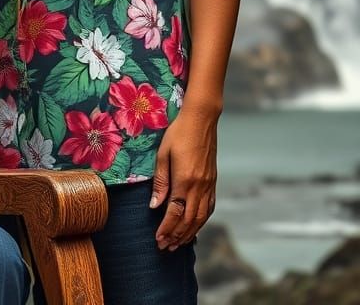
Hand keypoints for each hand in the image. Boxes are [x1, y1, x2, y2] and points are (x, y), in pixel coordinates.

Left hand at [150, 106, 218, 249]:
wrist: (201, 120)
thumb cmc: (178, 133)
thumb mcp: (163, 154)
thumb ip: (160, 182)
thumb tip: (155, 206)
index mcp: (185, 180)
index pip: (175, 213)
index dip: (167, 229)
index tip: (158, 240)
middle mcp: (200, 187)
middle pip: (189, 220)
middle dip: (177, 236)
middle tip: (165, 248)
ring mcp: (209, 185)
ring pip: (201, 217)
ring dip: (189, 233)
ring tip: (178, 244)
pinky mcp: (213, 182)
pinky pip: (208, 208)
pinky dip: (201, 221)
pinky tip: (194, 226)